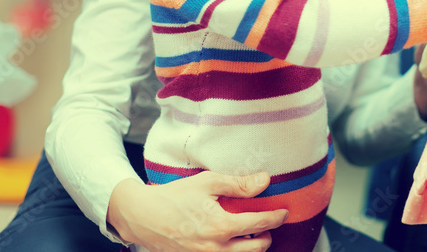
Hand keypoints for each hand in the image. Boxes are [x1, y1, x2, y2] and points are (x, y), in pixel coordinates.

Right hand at [108, 172, 287, 251]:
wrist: (143, 216)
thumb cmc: (174, 196)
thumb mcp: (207, 183)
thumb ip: (238, 184)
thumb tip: (264, 181)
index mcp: (221, 226)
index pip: (260, 224)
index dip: (276, 217)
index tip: (283, 212)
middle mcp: (216, 248)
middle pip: (258, 248)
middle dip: (268, 235)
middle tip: (268, 222)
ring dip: (253, 247)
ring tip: (252, 232)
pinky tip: (233, 240)